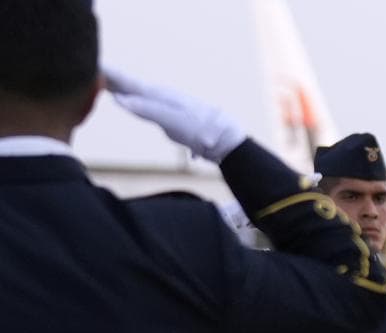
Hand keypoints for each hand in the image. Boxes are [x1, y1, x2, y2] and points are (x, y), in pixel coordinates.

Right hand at [104, 67, 245, 162]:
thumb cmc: (200, 129)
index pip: (128, 82)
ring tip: (98, 80)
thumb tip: (120, 100)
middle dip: (108, 78)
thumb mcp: (173, 120)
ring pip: (134, 93)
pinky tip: (122, 100)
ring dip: (116, 87)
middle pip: (128, 85)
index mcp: (158, 95)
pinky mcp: (166, 117)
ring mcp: (163, 106)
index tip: (91, 65)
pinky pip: (140, 104)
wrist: (223, 138)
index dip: (109, 75)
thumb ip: (147, 110)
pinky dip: (127, 99)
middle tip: (86, 68)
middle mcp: (159, 97)